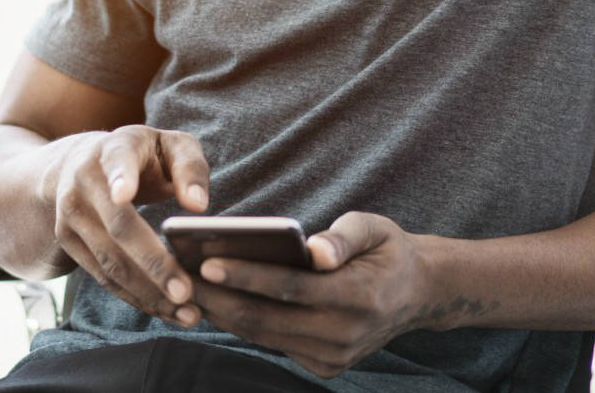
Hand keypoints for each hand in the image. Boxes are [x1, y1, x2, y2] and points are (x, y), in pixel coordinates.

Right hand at [46, 125, 210, 326]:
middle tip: (185, 292)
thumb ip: (190, 167)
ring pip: (110, 260)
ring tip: (188, 312)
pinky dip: (136, 297)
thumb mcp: (171, 146)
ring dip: (148, 292)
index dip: (120, 177)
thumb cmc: (143, 155)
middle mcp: (83, 181)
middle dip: (152, 263)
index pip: (116, 161)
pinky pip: (103, 276)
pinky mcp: (68, 242)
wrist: (82, 162)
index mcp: (113, 148)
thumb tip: (198, 206)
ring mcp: (70, 214)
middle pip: (118, 226)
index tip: (123, 195)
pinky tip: (166, 310)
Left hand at [190, 211, 450, 378]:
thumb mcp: (375, 228)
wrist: (416, 295)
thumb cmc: (386, 252)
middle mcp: (345, 334)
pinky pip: (272, 343)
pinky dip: (242, 323)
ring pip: (263, 335)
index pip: (291, 287)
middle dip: (218, 298)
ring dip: (222, 312)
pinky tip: (216, 301)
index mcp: (359, 296)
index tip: (206, 263)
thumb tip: (315, 250)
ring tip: (186, 286)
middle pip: (266, 317)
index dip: (246, 276)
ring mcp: (333, 356)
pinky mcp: (324, 366)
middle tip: (178, 275)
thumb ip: (344, 237)